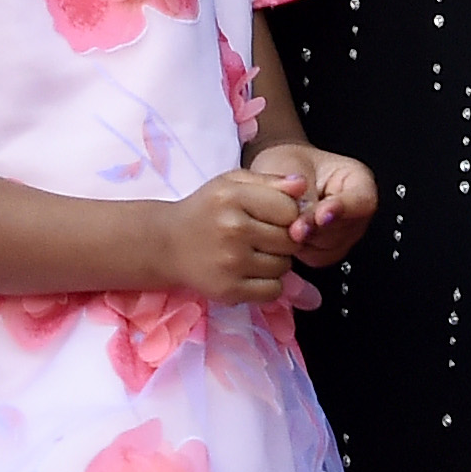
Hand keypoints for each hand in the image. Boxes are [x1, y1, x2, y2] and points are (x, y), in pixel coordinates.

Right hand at [158, 167, 311, 303]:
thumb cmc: (206, 209)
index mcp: (233, 197)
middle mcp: (232, 229)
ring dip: (277, 262)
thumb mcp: (232, 182)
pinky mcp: (228, 290)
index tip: (275, 216)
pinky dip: (269, 285)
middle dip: (284, 239)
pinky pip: (273, 291)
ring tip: (256, 253)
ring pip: (284, 267)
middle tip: (265, 236)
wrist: (167, 244)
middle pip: (290, 240)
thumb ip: (270, 181)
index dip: (289, 213)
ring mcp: (231, 263)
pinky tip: (252, 273)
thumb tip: (302, 185)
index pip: (289, 209)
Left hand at [246, 141, 377, 264]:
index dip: (342, 210)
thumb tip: (304, 225)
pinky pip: (316, 258)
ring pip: (329, 248)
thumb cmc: (290, 164)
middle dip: (316, 229)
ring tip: (285, 226)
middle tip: (295, 228)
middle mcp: (357, 211)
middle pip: (345, 230)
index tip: (321, 215)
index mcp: (359, 181)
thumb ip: (303, 195)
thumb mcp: (294, 167)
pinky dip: (299, 250)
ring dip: (305, 240)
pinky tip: (286, 234)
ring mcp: (345, 234)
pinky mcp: (328, 251)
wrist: (280, 173)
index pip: (362, 201)